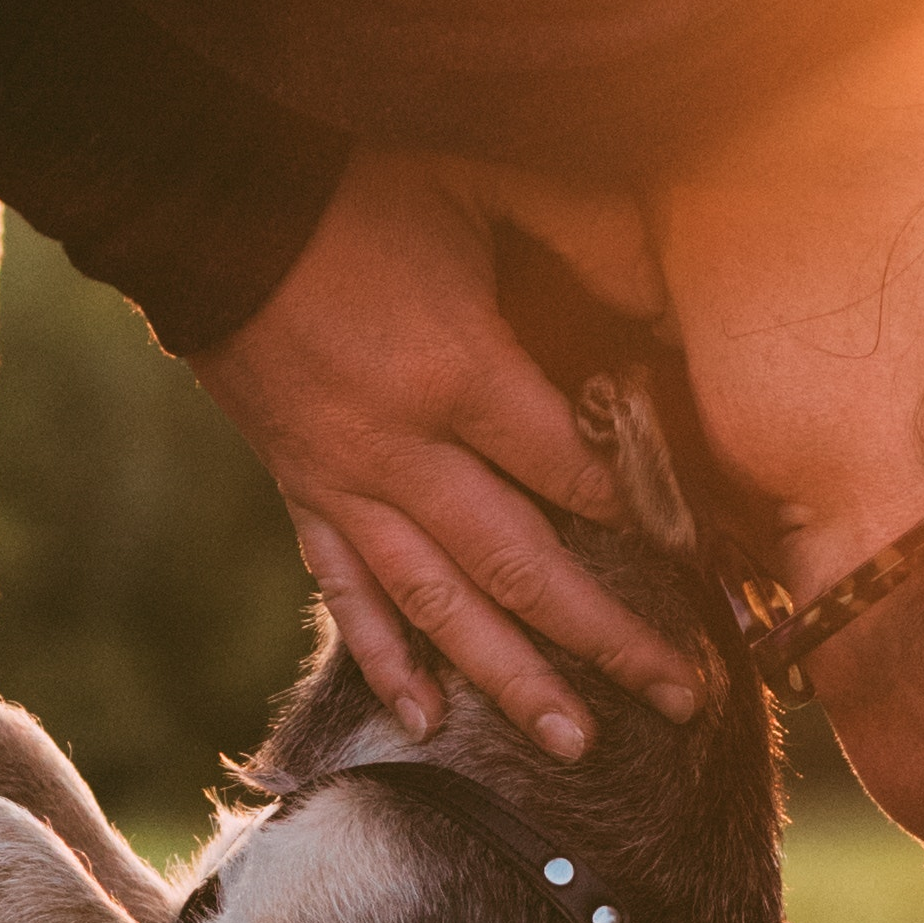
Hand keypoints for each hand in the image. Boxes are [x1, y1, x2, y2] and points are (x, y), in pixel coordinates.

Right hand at [192, 158, 702, 757]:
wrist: (208, 199)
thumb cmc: (355, 179)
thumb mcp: (482, 181)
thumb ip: (586, 236)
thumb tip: (675, 305)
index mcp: (460, 374)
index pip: (577, 475)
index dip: (653, 520)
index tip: (715, 567)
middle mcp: (403, 452)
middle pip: (524, 569)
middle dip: (609, 640)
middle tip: (684, 699)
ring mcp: (345, 482)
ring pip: (440, 606)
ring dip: (511, 680)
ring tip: (576, 744)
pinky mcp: (302, 489)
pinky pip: (345, 591)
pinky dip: (386, 658)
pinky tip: (427, 717)